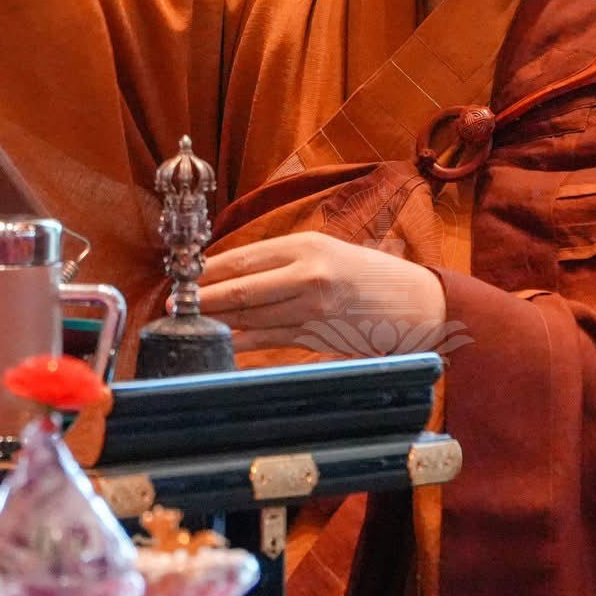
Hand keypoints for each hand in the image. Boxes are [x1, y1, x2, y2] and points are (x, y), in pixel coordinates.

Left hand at [199, 232, 444, 354]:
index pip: (242, 258)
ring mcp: (314, 309)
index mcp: (306, 247)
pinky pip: (271, 342)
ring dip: (218, 324)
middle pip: (241, 288)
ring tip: (190, 328)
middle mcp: (308, 274)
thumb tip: (233, 273)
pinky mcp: (319, 338)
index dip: (208, 270)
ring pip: (251, 318)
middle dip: (204, 299)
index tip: (183, 278)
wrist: (420, 305)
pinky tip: (223, 349)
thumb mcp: (327, 253)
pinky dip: (243, 346)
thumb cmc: (369, 277)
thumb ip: (284, 262)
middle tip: (175, 306)